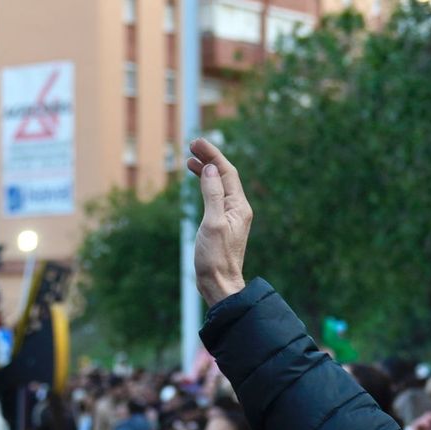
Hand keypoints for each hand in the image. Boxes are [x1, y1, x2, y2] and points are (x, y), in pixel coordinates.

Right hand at [185, 138, 251, 305]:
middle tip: (191, 145)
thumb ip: (212, 195)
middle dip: (209, 159)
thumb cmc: (216, 258)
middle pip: (224, 176)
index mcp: (239, 207)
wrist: (219, 284)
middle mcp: (238, 209)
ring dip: (206, 171)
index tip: (196, 143)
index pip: (227, 172)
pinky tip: (197, 182)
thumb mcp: (212, 224)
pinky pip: (215, 197)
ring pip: (219, 186)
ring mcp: (231, 217)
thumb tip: (210, 169)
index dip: (213, 155)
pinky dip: (205, 186)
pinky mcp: (222, 224)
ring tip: (190, 160)